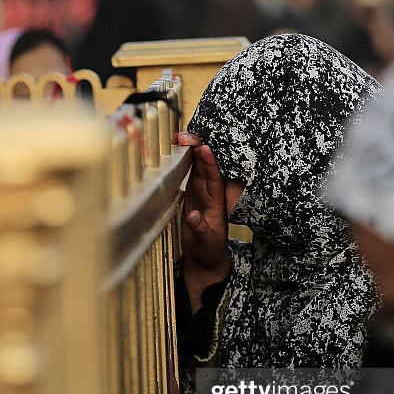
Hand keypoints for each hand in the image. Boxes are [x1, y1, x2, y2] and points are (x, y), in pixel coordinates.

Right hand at [180, 138, 230, 313]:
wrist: (206, 259)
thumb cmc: (209, 251)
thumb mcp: (206, 243)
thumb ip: (200, 229)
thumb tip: (193, 216)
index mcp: (216, 204)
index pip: (214, 179)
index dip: (209, 163)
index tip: (204, 148)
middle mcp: (209, 196)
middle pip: (204, 168)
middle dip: (197, 150)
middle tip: (186, 135)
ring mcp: (200, 196)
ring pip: (196, 170)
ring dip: (190, 153)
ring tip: (180, 137)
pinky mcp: (191, 198)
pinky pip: (189, 177)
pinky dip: (184, 164)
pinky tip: (177, 153)